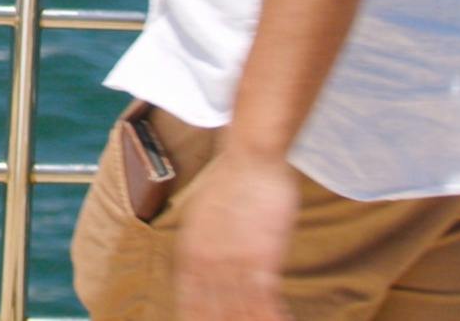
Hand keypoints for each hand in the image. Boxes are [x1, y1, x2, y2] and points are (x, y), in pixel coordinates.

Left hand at [174, 148, 297, 320]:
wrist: (250, 156)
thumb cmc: (231, 181)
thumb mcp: (202, 215)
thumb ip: (203, 244)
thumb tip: (203, 261)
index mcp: (190, 253)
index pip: (188, 301)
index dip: (194, 319)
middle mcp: (207, 264)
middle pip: (211, 314)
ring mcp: (234, 265)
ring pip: (239, 314)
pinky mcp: (263, 261)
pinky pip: (265, 304)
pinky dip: (271, 320)